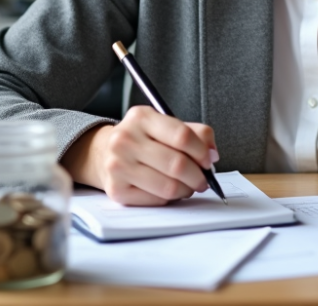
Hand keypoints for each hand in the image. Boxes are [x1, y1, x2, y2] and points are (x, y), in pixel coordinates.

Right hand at [62, 106, 218, 205]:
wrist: (104, 153)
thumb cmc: (142, 139)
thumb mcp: (165, 125)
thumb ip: (195, 133)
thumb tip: (212, 153)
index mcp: (141, 117)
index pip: (182, 136)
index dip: (202, 152)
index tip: (209, 160)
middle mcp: (125, 139)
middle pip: (177, 164)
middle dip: (198, 176)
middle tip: (203, 179)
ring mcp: (118, 166)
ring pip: (168, 186)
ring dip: (186, 190)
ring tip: (188, 186)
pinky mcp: (116, 190)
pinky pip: (156, 200)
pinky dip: (169, 198)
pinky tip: (169, 190)